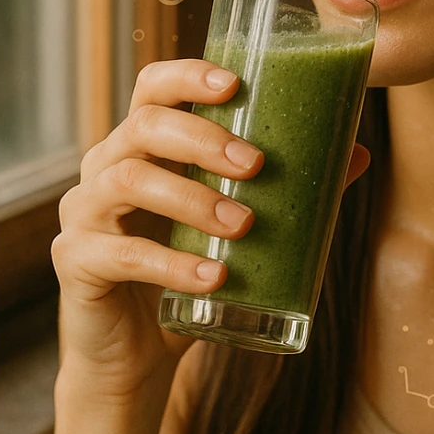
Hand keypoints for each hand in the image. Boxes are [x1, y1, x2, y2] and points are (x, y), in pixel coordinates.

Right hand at [53, 54, 371, 396]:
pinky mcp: (76, 262)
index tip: (234, 84)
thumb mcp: (239, 232)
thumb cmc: (187, 278)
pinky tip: (214, 278)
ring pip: (129, 182)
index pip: (152, 89)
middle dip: (203, 139)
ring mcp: (83, 214)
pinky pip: (123, 253)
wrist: (135, 358)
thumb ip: (286, 191)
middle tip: (256, 165)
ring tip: (243, 226)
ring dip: (193, 199)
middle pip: (142, 126)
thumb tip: (356, 154)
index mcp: (140, 148)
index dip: (187, 76)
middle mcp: (104, 169)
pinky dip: (173, 264)